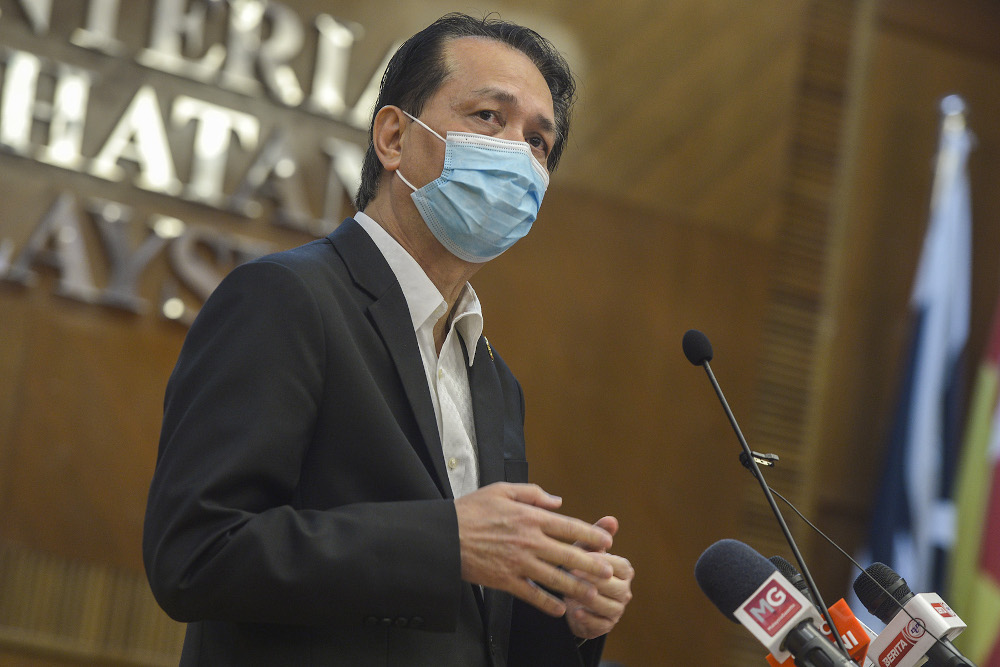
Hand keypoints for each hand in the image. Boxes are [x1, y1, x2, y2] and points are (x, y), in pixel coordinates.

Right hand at [454, 482, 613, 616]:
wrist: (444, 536)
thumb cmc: (470, 510)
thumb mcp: (501, 490)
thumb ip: (532, 492)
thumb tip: (557, 501)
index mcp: (530, 517)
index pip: (568, 526)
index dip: (590, 535)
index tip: (606, 541)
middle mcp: (529, 540)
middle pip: (568, 554)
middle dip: (592, 564)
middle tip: (609, 572)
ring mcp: (518, 563)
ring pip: (555, 578)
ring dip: (577, 587)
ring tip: (593, 594)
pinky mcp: (506, 581)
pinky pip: (532, 595)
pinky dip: (547, 603)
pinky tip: (559, 609)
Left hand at [565, 516, 633, 639]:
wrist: (571, 596)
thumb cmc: (580, 566)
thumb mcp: (585, 550)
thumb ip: (597, 535)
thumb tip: (612, 519)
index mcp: (624, 570)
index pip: (618, 565)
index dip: (601, 561)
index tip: (582, 556)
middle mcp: (625, 590)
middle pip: (615, 587)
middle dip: (594, 579)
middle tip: (573, 571)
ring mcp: (617, 609)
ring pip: (608, 606)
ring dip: (589, 599)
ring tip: (571, 590)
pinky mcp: (606, 625)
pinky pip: (600, 624)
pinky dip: (588, 618)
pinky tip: (575, 611)